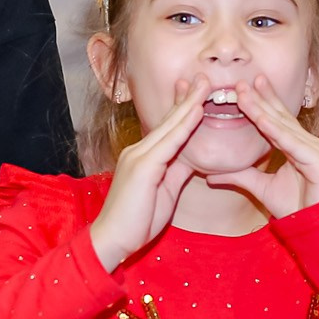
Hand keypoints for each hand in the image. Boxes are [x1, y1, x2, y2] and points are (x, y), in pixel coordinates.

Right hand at [89, 80, 205, 269]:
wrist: (113, 240)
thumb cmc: (137, 222)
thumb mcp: (164, 193)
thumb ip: (176, 172)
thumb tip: (192, 159)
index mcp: (143, 157)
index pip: (167, 128)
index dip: (182, 109)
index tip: (198, 92)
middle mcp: (138, 151)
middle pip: (168, 120)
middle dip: (187, 98)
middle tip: (204, 77)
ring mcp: (138, 157)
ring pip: (169, 126)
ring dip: (189, 104)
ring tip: (205, 85)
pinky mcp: (142, 167)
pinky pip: (169, 142)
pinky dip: (184, 125)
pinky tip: (197, 111)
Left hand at [208, 74, 318, 217]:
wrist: (314, 228)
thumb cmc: (294, 207)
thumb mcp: (260, 188)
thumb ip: (240, 177)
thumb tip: (211, 174)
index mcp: (296, 146)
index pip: (276, 119)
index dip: (260, 102)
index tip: (243, 87)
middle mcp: (307, 143)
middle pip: (279, 117)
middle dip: (260, 98)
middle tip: (241, 81)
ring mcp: (315, 149)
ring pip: (283, 126)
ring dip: (262, 108)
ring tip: (244, 93)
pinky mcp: (318, 160)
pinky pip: (291, 143)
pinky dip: (275, 130)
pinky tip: (260, 119)